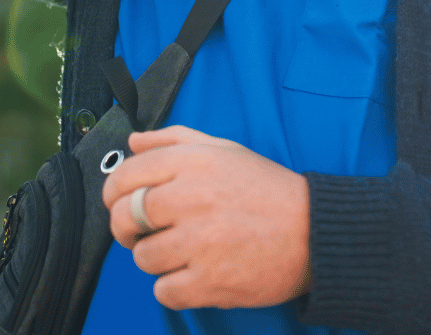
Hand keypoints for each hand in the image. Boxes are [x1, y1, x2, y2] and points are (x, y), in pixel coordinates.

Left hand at [101, 125, 311, 309]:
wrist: (316, 232)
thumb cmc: (269, 192)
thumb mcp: (226, 151)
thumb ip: (176, 139)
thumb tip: (135, 141)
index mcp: (194, 162)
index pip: (126, 175)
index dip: (114, 193)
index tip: (121, 203)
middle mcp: (193, 198)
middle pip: (125, 218)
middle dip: (128, 228)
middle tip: (148, 231)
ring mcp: (200, 242)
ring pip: (142, 257)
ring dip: (158, 259)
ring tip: (186, 250)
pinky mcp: (209, 281)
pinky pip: (163, 291)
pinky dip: (175, 287)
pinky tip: (196, 272)